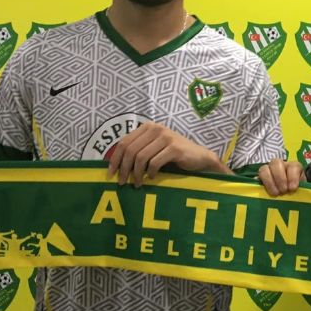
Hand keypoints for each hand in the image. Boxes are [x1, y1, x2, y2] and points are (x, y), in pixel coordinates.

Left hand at [108, 121, 225, 186]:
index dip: (115, 159)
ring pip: (141, 157)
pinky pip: (154, 163)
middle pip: (130, 150)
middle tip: (122, 183)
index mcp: (148, 127)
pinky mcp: (175, 148)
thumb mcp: (154, 149)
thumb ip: (138, 151)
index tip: (110, 173)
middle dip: (123, 168)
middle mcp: (156, 129)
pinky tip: (152, 178)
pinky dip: (150, 173)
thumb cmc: (173, 156)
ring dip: (136, 174)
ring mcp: (166, 137)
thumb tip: (115, 166)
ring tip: (137, 184)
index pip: (124, 142)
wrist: (199, 158)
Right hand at [258, 158, 304, 196]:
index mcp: (293, 167)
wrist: (291, 196)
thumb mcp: (303, 190)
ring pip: (264, 169)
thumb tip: (297, 193)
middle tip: (283, 191)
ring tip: (275, 194)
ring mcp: (268, 170)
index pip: (293, 166)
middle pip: (276, 163)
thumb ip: (302, 189)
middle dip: (279, 178)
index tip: (292, 189)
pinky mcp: (260, 178)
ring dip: (269, 182)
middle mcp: (280, 165)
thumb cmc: (297, 192)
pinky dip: (261, 185)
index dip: (292, 177)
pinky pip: (257, 178)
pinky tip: (265, 193)